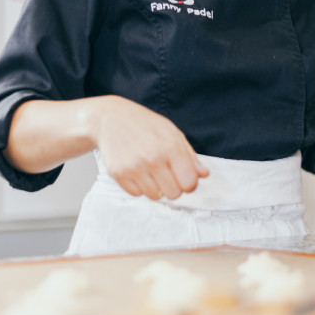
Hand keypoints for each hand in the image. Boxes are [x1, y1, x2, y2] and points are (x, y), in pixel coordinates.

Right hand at [91, 96, 208, 200]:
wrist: (110, 118)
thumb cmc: (144, 124)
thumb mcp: (172, 132)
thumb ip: (189, 155)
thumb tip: (204, 174)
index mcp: (170, 147)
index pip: (189, 183)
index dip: (189, 182)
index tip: (183, 176)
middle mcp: (153, 159)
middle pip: (174, 194)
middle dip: (173, 186)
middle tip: (166, 173)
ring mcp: (134, 168)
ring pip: (156, 196)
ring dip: (156, 187)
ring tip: (150, 170)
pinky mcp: (118, 174)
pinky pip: (137, 194)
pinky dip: (139, 186)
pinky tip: (137, 170)